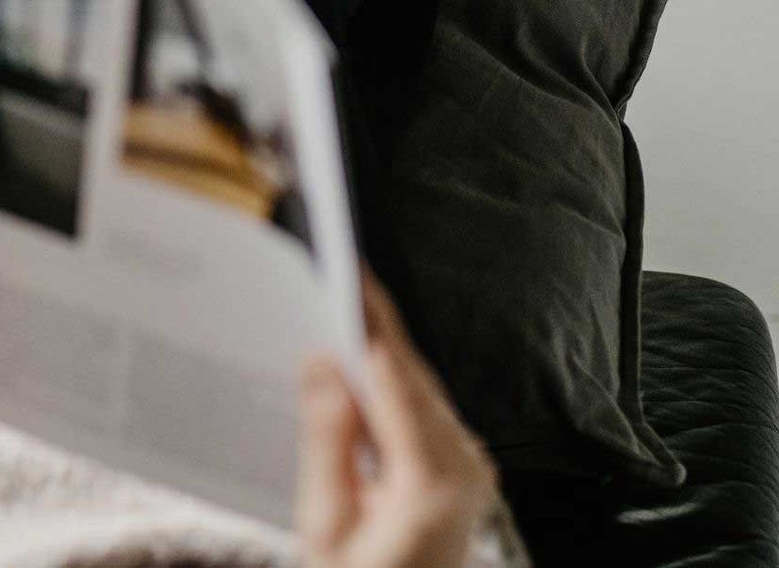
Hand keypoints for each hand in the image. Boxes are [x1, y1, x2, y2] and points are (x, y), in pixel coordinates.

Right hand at [296, 273, 497, 567]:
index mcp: (432, 483)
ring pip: (420, 385)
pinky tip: (362, 360)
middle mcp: (466, 467)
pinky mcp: (466, 466)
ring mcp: (472, 466)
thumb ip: (327, 439)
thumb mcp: (325, 521)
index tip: (347, 275)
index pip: (395, 379)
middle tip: (338, 273)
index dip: (370, 320)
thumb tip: (322, 362)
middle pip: (411, 374)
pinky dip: (393, 380)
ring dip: (381, 348)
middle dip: (371, 324)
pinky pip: (427, 407)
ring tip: (343, 303)